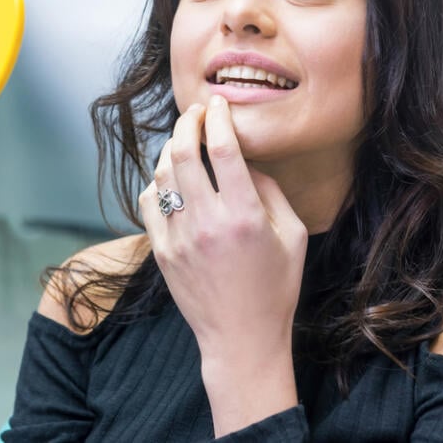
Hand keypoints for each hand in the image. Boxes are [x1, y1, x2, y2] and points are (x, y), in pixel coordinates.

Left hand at [139, 95, 306, 434]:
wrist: (241, 339)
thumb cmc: (276, 288)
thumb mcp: (293, 236)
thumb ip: (271, 192)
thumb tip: (244, 161)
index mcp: (245, 217)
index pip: (224, 149)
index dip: (219, 118)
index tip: (219, 104)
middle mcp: (207, 224)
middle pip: (184, 152)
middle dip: (189, 122)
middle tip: (196, 112)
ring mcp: (178, 238)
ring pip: (162, 173)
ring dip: (171, 148)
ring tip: (184, 142)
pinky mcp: (161, 252)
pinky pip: (149, 202)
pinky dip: (157, 181)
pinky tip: (170, 179)